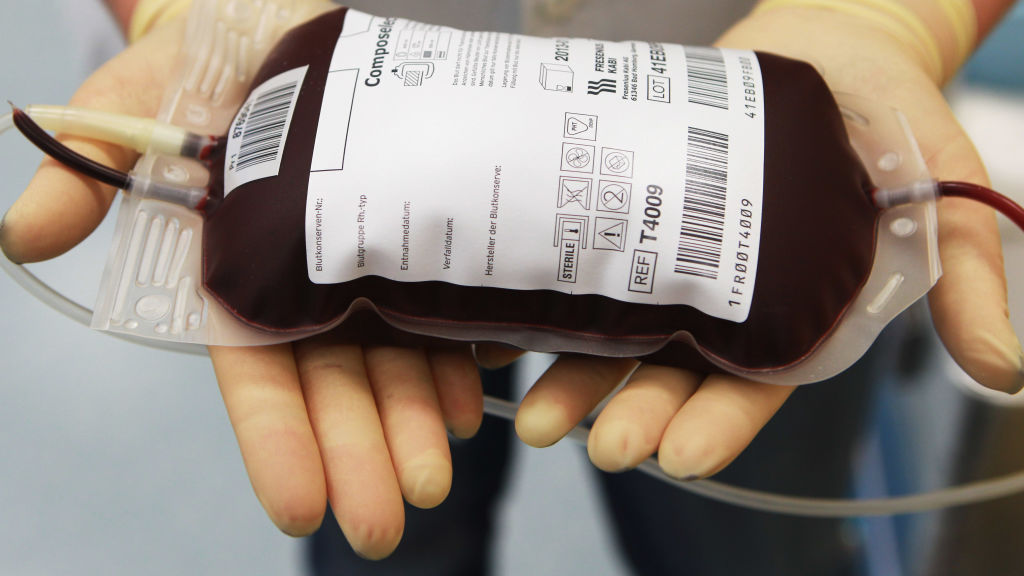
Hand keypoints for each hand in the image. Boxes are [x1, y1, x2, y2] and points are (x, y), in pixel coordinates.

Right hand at [0, 19, 483, 558]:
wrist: (276, 27)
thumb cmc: (199, 66)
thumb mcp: (133, 106)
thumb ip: (88, 170)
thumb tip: (21, 235)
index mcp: (233, 280)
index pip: (252, 378)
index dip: (274, 442)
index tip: (299, 507)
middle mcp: (303, 290)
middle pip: (332, 388)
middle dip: (356, 456)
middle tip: (385, 521)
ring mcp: (363, 271)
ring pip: (390, 364)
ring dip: (411, 425)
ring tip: (432, 477)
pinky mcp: (413, 241)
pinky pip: (438, 311)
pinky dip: (454, 359)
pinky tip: (467, 402)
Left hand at [498, 2, 1022, 478]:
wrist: (833, 41)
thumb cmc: (894, 122)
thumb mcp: (944, 202)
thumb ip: (965, 285)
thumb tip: (1009, 374)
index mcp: (796, 315)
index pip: (756, 388)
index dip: (721, 423)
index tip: (680, 455)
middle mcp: (727, 300)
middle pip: (673, 373)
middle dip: (629, 410)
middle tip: (582, 438)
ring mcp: (677, 257)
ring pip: (620, 332)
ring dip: (576, 374)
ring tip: (531, 410)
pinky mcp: (640, 212)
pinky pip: (592, 260)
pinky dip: (551, 297)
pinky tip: (507, 326)